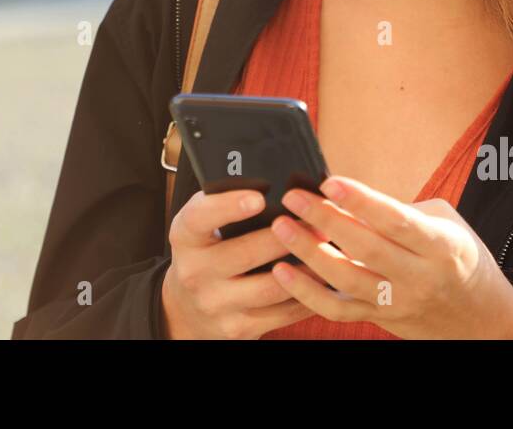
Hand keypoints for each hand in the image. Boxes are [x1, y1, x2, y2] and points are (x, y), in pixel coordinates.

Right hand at [160, 189, 315, 338]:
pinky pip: (280, 314)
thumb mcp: (204, 225)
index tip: (259, 197)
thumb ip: (227, 203)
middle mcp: (194, 272)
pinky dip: (307, 296)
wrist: (189, 308)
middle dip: (287, 237)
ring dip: (305, 268)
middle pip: (245, 253)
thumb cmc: (207, 251)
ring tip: (327, 250)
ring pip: (270, 287)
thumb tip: (277, 183)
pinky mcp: (237, 328)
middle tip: (318, 222)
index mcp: (184, 236)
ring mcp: (215, 304)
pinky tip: (322, 280)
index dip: (228, 207)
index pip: (200, 218)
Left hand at [267, 176, 512, 338]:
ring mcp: (400, 303)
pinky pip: (337, 310)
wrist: (483, 321)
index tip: (329, 182)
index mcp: (442, 246)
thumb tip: (346, 197)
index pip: (396, 221)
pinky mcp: (382, 319)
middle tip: (292, 198)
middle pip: (365, 248)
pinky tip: (284, 271)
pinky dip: (306, 293)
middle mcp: (421, 277)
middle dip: (324, 220)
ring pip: (346, 281)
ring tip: (281, 227)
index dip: (361, 200)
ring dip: (309, 253)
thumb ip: (399, 211)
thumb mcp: (445, 223)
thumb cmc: (460, 258)